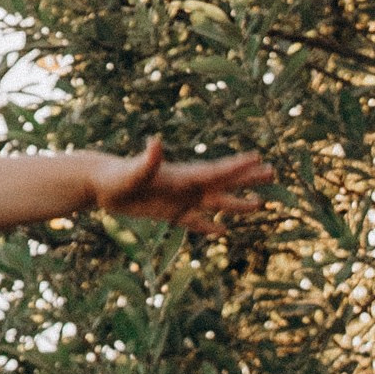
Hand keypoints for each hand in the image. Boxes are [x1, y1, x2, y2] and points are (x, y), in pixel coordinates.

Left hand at [83, 138, 274, 232]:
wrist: (101, 183)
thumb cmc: (116, 176)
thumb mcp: (133, 171)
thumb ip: (148, 159)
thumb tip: (156, 142)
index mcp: (183, 175)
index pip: (216, 171)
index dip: (238, 166)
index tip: (260, 158)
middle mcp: (186, 185)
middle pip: (224, 183)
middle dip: (248, 179)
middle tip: (273, 173)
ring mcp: (180, 199)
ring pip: (215, 203)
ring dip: (237, 204)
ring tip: (260, 205)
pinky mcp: (170, 212)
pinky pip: (195, 221)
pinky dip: (209, 226)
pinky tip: (222, 231)